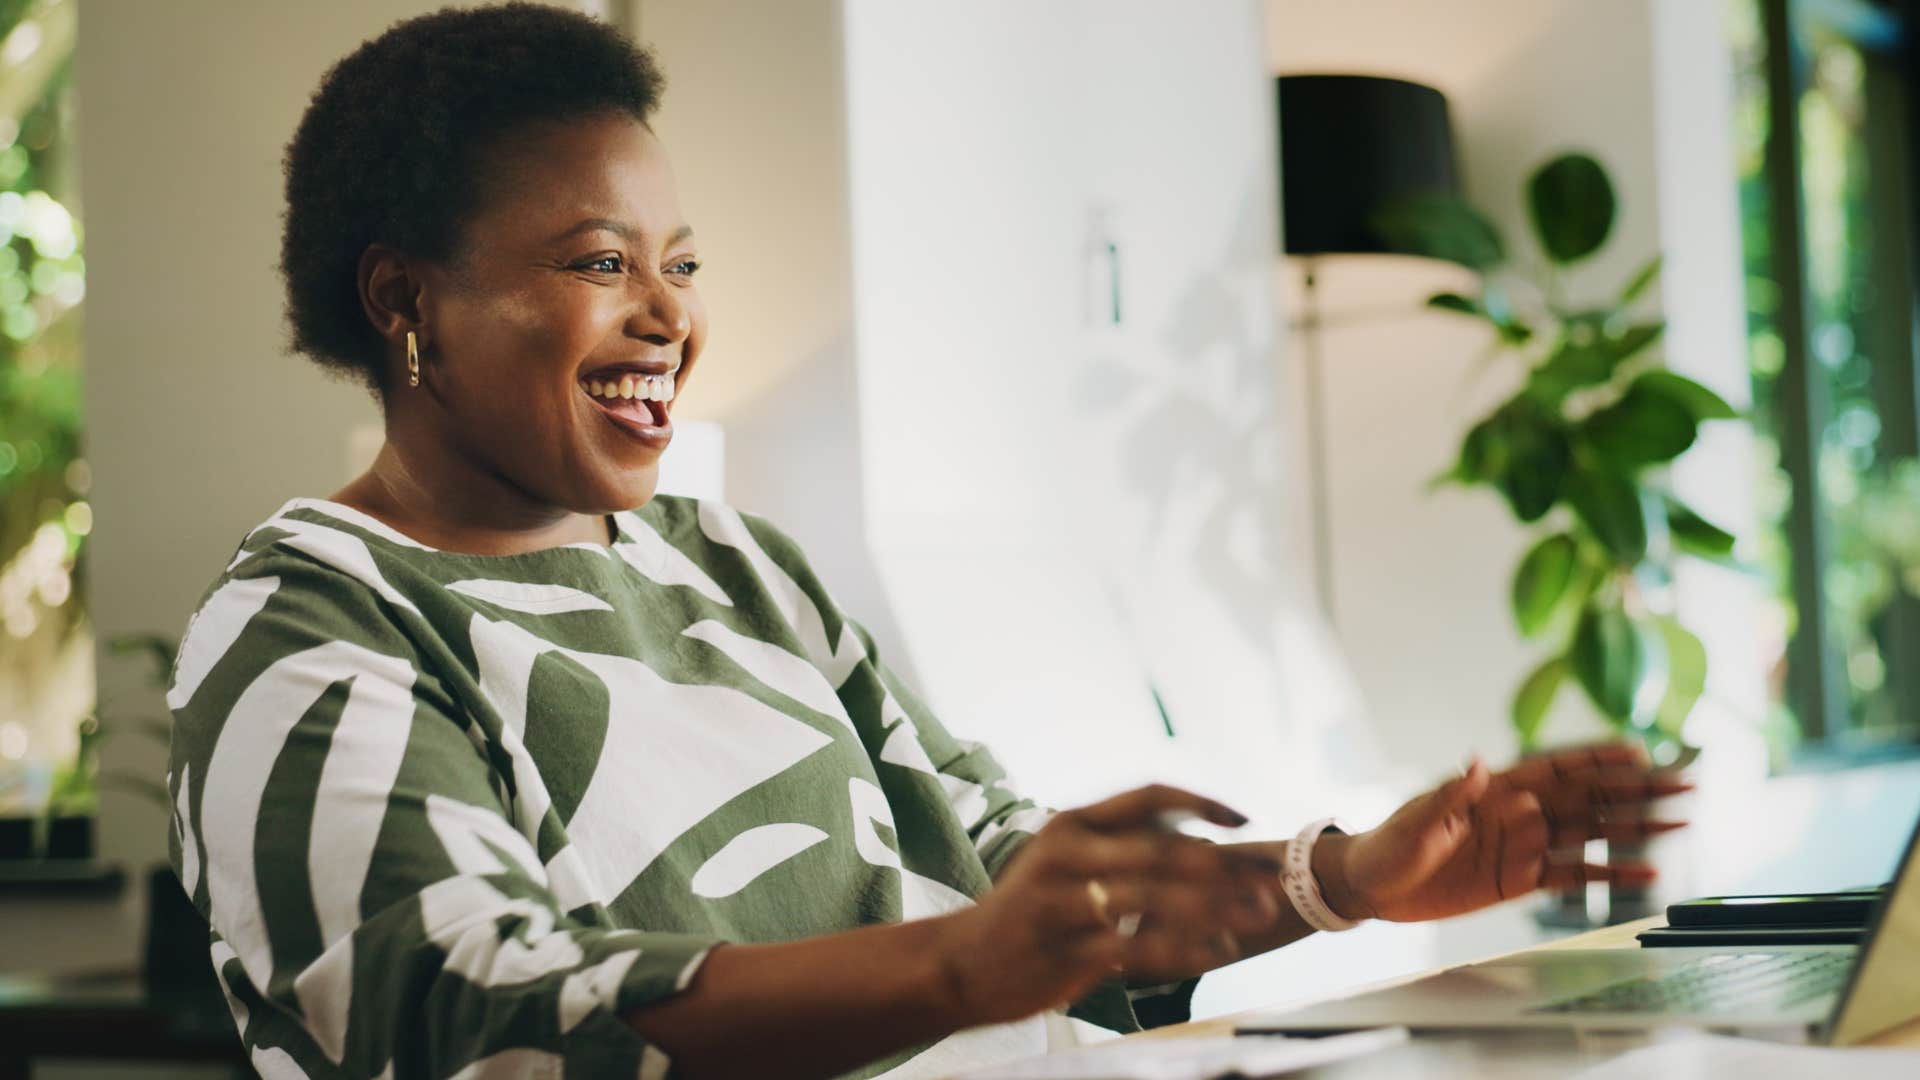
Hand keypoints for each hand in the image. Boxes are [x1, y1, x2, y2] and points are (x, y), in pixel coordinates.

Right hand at [935, 785, 1285, 1025]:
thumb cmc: (1028, 913)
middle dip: (1224, 864)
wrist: (961, 963)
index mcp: (1072, 824)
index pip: (1148, 796)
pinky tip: (1216, 953)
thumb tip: (1197, 844)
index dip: (1202, 802)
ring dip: (1214, 906)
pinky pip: (1136, 947)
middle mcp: (1067, 851)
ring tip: (1257, 918)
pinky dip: (1183, 949)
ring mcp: (1062, 900)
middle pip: (1161, 847)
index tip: (1245, 818)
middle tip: (1269, 881)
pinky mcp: (1063, 949)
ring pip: (1153, 897)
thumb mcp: (1062, 863)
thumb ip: (1121, 850)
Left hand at [1321, 743, 1691, 923]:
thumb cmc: (1390, 845)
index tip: (1637, 750)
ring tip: (1678, 823)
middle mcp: (1519, 812)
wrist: (1374, 886)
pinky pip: (1573, 875)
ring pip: (1591, 833)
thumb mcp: (1418, 820)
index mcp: (1495, 788)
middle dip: (1636, 789)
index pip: (1554, 768)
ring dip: (1634, 828)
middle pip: (1588, 798)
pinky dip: (1608, 873)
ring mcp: (1524, 845)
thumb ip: (1453, 796)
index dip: (1595, 758)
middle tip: (1684, 783)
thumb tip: (1479, 764)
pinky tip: (1644, 874)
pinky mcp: (1521, 880)